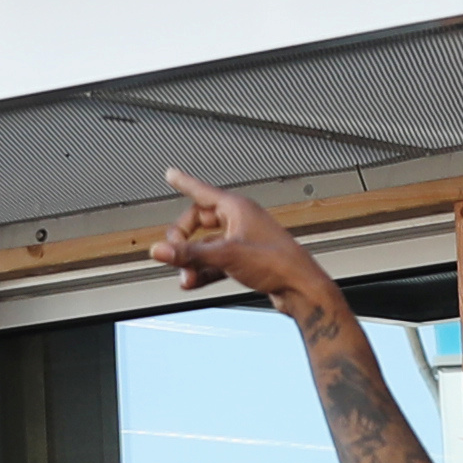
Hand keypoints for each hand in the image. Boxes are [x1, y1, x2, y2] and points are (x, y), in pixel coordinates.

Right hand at [153, 167, 337, 323]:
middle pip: (199, 222)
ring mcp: (243, 241)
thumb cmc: (278, 262)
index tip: (172, 174)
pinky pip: (216, 261)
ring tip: (185, 274)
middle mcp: (240, 221)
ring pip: (207, 245)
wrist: (300, 288)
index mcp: (237, 208)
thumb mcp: (226, 255)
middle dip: (184, 239)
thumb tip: (161, 250)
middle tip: (174, 252)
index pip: (202, 190)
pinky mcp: (246, 260)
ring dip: (193, 260)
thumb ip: (189, 254)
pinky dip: (204, 271)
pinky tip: (193, 281)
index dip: (184, 182)